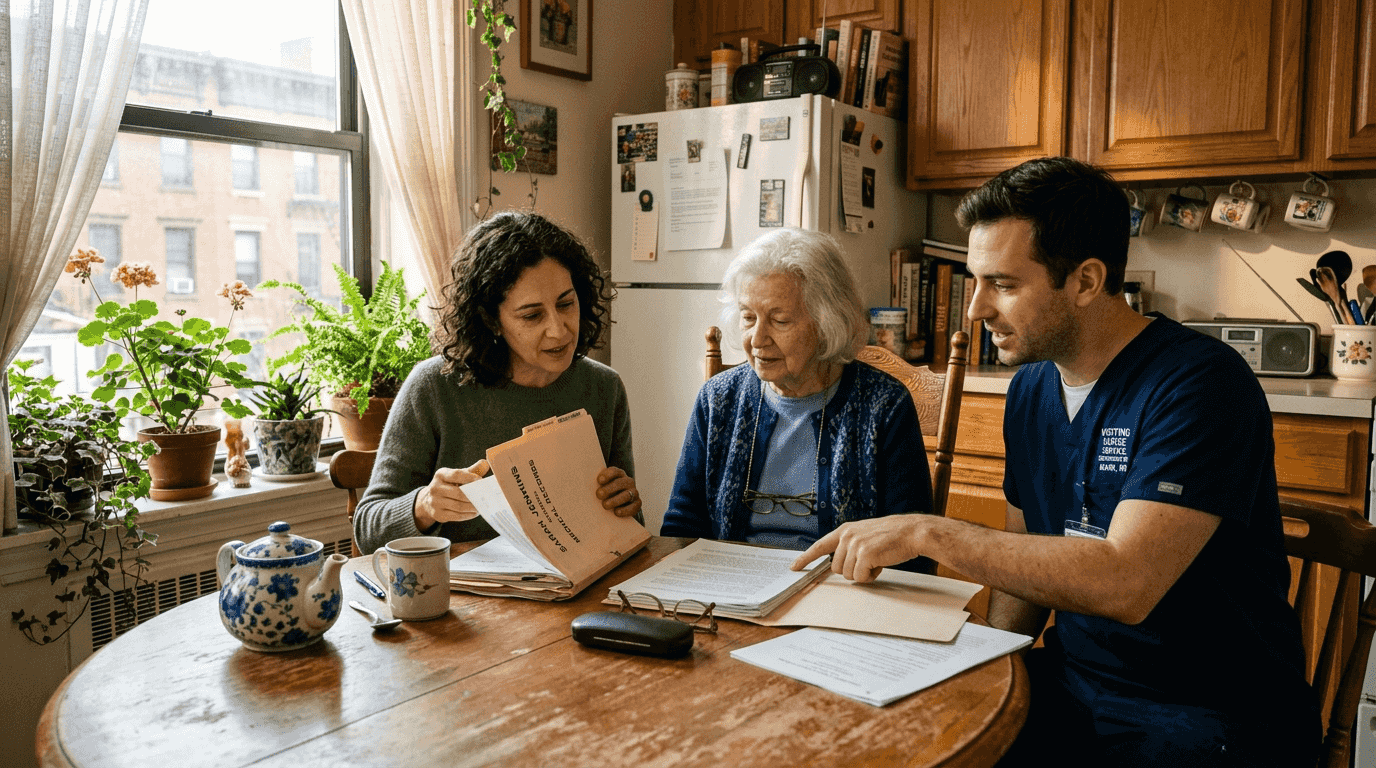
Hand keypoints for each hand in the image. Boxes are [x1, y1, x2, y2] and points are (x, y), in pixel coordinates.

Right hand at [415, 459, 490, 528]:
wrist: (430, 500)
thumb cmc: (449, 485)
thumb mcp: (458, 475)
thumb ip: (472, 470)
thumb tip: (485, 463)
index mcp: (440, 475)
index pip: (456, 474)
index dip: (470, 477)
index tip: (481, 480)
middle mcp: (435, 488)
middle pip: (459, 493)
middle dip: (474, 496)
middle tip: (486, 497)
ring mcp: (434, 502)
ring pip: (459, 506)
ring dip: (473, 507)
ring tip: (482, 506)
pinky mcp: (437, 514)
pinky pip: (456, 516)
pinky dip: (468, 515)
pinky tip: (475, 512)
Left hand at [595, 467, 641, 517]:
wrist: (619, 505)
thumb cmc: (606, 494)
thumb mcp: (601, 486)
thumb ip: (596, 485)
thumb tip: (583, 488)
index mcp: (618, 474)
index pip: (614, 471)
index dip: (607, 475)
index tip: (599, 480)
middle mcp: (627, 482)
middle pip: (620, 483)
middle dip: (609, 489)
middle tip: (599, 494)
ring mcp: (634, 492)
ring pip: (627, 495)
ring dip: (615, 500)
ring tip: (605, 505)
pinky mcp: (637, 503)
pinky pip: (634, 506)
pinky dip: (625, 510)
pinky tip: (616, 512)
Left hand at [791, 516, 926, 582]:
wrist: (912, 532)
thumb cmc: (892, 536)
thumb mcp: (865, 535)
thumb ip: (850, 546)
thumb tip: (839, 565)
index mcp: (845, 530)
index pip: (820, 546)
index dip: (806, 558)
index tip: (794, 567)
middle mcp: (846, 536)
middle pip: (836, 568)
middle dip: (852, 570)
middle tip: (869, 561)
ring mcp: (854, 545)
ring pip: (848, 575)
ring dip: (863, 573)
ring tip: (877, 560)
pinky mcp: (864, 554)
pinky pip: (860, 577)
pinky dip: (871, 576)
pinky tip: (881, 564)